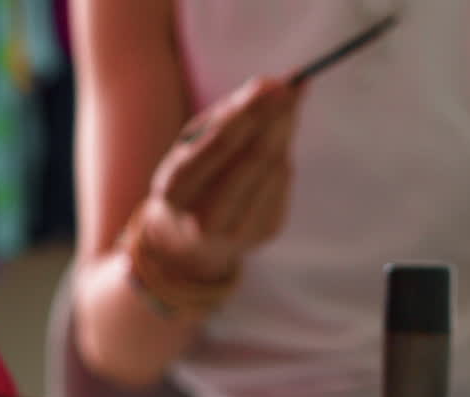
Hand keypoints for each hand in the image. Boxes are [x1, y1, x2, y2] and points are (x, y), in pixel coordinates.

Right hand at [135, 76, 301, 282]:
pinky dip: (283, 157)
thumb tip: (275, 85)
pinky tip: (273, 150)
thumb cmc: (193, 175)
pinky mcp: (266, 231)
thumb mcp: (193, 143)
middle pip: (254, 159)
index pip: (221, 144)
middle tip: (292, 88)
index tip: (276, 84)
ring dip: (284, 133)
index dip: (253, 112)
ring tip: (284, 110)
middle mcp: (205, 217)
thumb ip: (230, 113)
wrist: (189, 240)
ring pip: (275, 169)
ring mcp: (239, 230)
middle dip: (276, 119)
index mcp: (177, 190)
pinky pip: (283, 182)